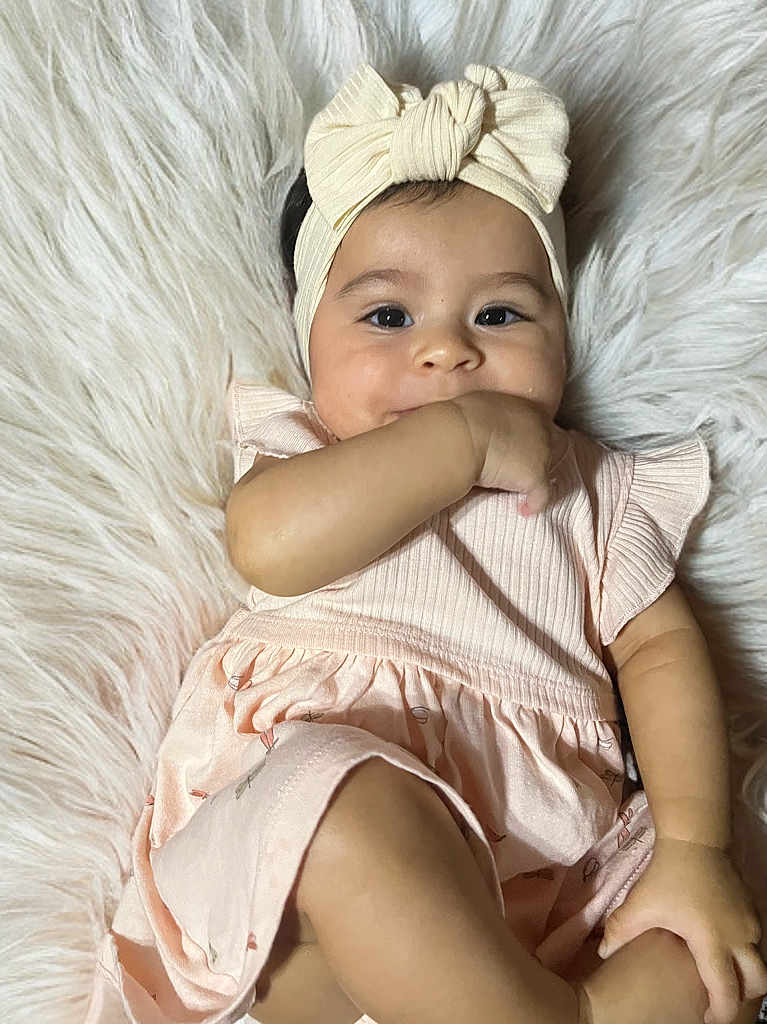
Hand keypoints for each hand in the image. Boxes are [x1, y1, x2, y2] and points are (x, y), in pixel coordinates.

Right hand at [451, 390, 556, 514]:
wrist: (460, 437)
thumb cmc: (458, 420)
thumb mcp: (476, 408)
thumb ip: (486, 415)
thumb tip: (473, 422)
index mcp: (525, 409)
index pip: (541, 422)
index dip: (533, 435)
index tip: (521, 444)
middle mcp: (541, 429)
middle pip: (557, 443)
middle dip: (545, 454)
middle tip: (528, 465)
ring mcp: (541, 454)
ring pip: (551, 469)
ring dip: (539, 478)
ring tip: (524, 489)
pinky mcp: (535, 477)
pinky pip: (541, 496)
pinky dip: (534, 504)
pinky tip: (524, 510)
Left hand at [597, 837, 766, 1023]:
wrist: (694, 838)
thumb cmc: (667, 874)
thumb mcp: (640, 903)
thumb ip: (620, 930)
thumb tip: (603, 952)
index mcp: (712, 942)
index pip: (726, 991)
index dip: (719, 1013)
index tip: (706, 1019)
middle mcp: (739, 936)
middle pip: (758, 983)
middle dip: (742, 997)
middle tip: (719, 1000)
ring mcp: (750, 921)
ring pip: (760, 961)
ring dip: (745, 974)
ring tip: (720, 975)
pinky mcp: (752, 908)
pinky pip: (757, 942)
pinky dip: (746, 954)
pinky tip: (724, 949)